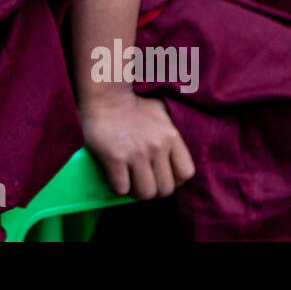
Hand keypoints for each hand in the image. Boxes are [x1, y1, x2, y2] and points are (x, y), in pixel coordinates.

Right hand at [79, 89, 194, 199]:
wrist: (104, 96)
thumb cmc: (132, 106)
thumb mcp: (161, 114)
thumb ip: (170, 135)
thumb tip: (172, 159)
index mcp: (171, 136)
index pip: (186, 173)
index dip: (174, 180)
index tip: (162, 177)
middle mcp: (157, 146)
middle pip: (165, 189)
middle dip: (154, 190)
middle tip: (143, 183)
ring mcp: (136, 153)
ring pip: (145, 193)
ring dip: (137, 193)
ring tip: (130, 183)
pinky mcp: (115, 158)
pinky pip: (122, 189)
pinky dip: (118, 188)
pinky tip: (115, 178)